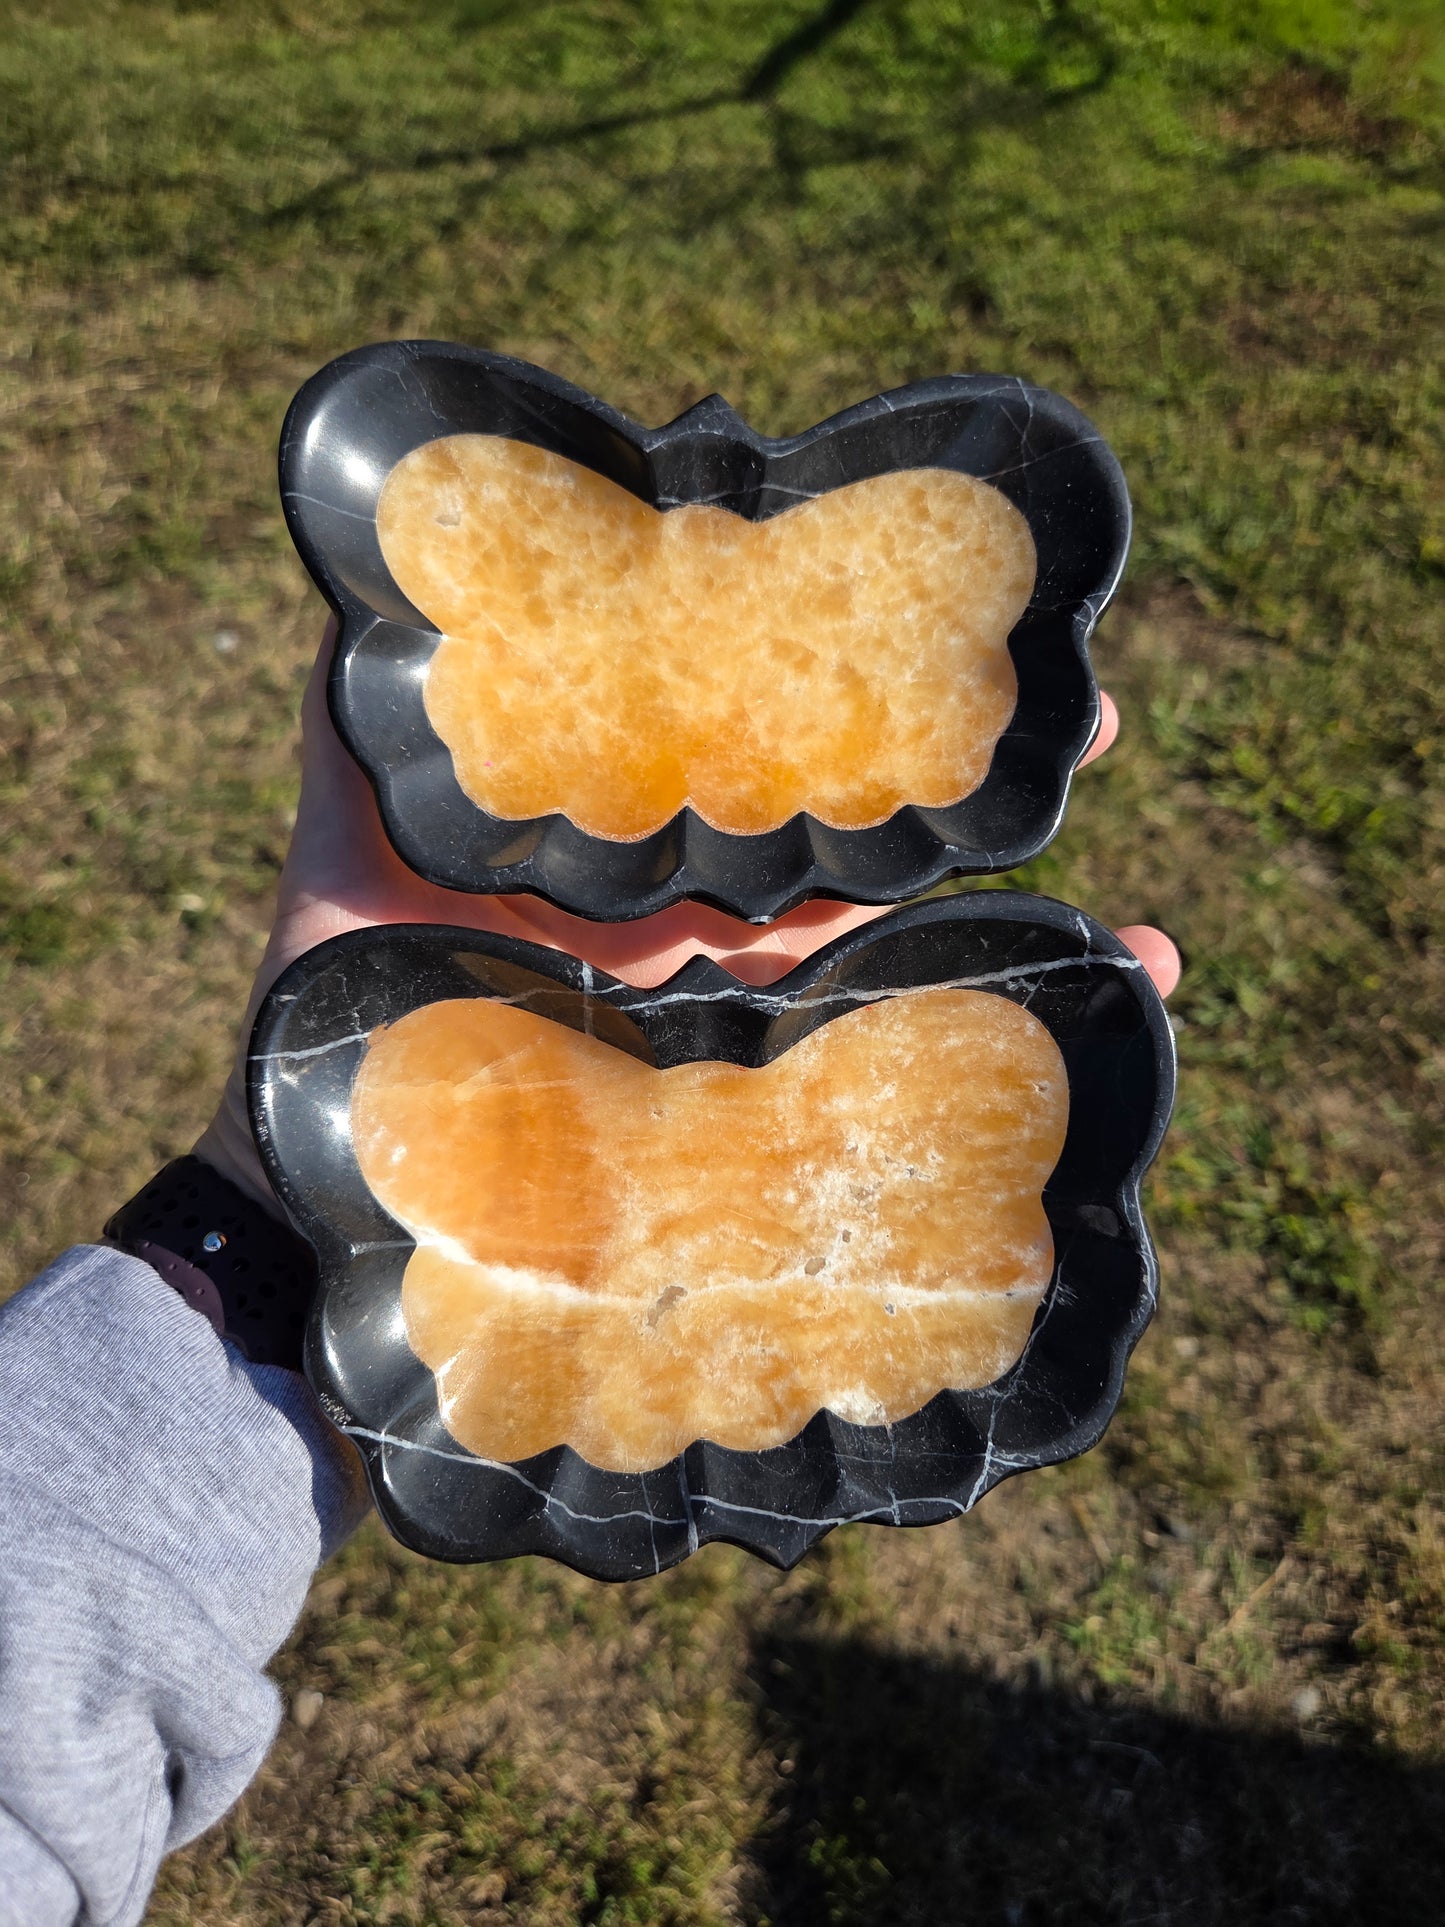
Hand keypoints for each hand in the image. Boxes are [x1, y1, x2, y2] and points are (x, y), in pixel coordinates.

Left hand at [196, 622, 1179, 1206]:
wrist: (332, 1182)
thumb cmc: (336, 1007)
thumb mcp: (349, 844)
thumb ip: (363, 725)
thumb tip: (366, 577)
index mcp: (633, 866)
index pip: (768, 765)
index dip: (862, 703)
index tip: (958, 635)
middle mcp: (699, 949)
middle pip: (861, 864)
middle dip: (974, 804)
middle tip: (1094, 731)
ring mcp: (723, 1047)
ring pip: (890, 989)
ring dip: (1023, 962)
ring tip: (1153, 950)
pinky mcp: (731, 1134)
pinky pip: (862, 1117)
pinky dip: (970, 1103)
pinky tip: (1072, 1078)